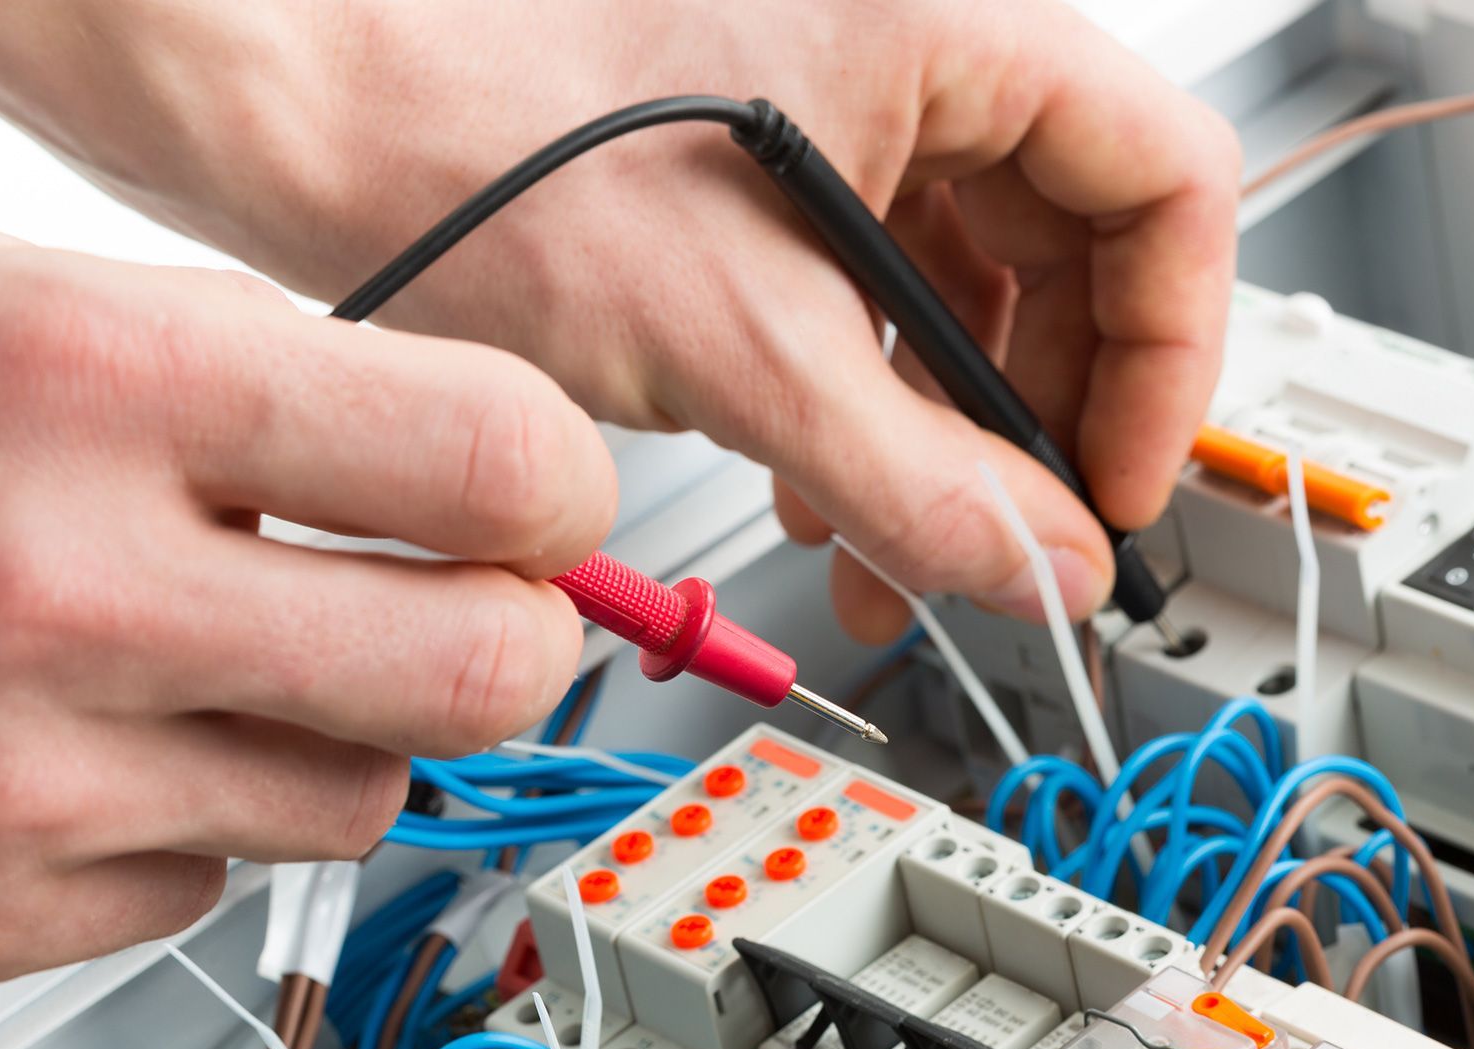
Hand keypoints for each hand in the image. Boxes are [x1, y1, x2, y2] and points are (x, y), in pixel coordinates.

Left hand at [0, 0, 1236, 640]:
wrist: (307, 116)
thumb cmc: (478, 136)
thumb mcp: (742, 345)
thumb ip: (921, 480)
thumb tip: (1043, 570)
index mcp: (947, 28)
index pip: (1164, 185)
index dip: (1166, 354)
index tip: (1115, 485)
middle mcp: (910, 55)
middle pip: (1075, 253)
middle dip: (1039, 425)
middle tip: (1012, 546)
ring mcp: (840, 115)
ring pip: (967, 294)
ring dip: (943, 439)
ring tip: (892, 549)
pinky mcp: (771, 176)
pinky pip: (874, 301)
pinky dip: (867, 405)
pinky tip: (820, 488)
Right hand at [0, 230, 613, 982]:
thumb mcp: (58, 310)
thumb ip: (298, 394)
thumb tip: (512, 487)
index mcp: (99, 385)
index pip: (493, 464)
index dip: (562, 491)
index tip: (549, 505)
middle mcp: (59, 591)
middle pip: (481, 673)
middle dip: (506, 640)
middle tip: (464, 607)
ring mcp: (15, 776)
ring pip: (362, 799)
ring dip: (333, 731)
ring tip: (203, 654)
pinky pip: (208, 878)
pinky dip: (184, 813)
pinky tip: (79, 734)